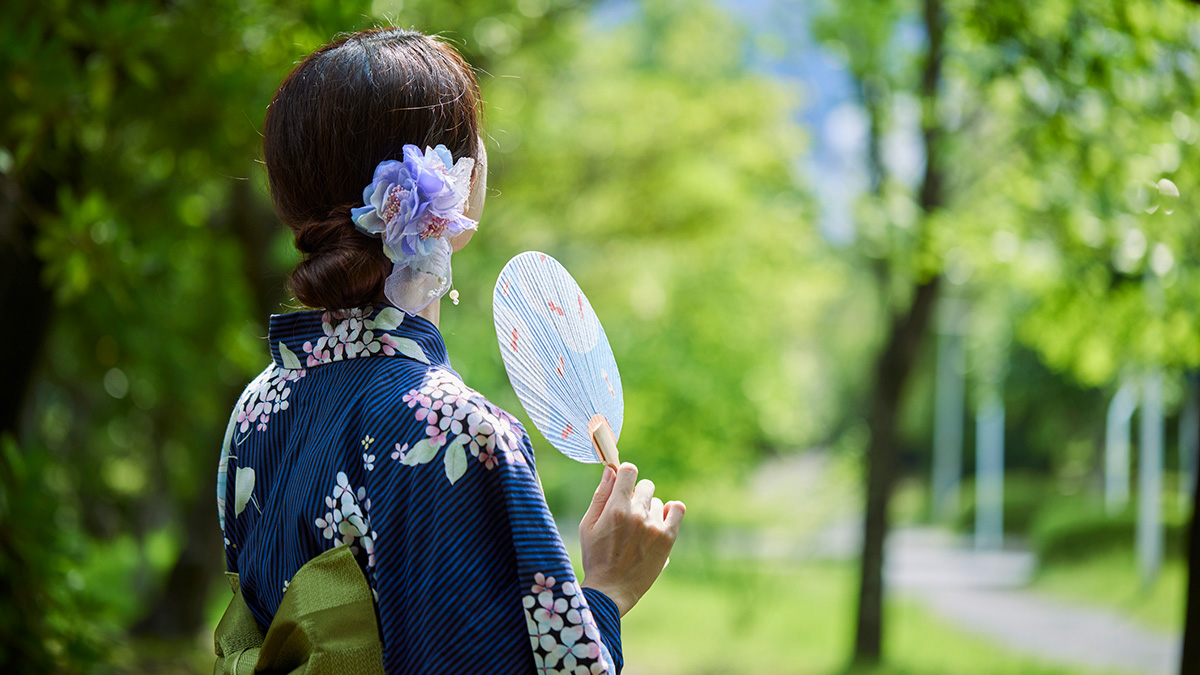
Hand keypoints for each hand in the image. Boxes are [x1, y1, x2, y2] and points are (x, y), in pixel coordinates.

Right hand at [578, 462, 684, 615]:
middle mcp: (637, 515)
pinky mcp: (667, 538)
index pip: (628, 471)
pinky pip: (677, 509)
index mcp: (615, 509)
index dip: (625, 475)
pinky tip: (660, 520)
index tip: (623, 484)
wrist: (612, 589)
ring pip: (657, 502)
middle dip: (636, 495)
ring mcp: (654, 527)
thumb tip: (611, 470)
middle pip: (645, 485)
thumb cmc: (595, 556)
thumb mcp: (588, 525)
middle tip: (628, 513)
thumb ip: (600, 495)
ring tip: (638, 530)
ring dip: (648, 510)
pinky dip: (671, 511)